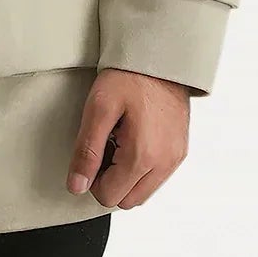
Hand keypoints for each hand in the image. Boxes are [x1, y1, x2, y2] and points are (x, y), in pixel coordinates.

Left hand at [67, 69, 189, 209]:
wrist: (160, 56)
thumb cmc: (129, 76)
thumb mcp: (98, 109)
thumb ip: (86, 151)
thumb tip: (77, 186)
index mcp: (143, 156)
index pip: (109, 197)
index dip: (93, 178)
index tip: (93, 150)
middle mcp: (164, 163)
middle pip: (127, 200)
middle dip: (110, 181)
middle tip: (105, 146)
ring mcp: (175, 158)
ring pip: (143, 192)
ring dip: (126, 177)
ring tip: (119, 142)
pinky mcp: (180, 150)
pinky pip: (157, 177)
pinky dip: (142, 169)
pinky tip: (133, 140)